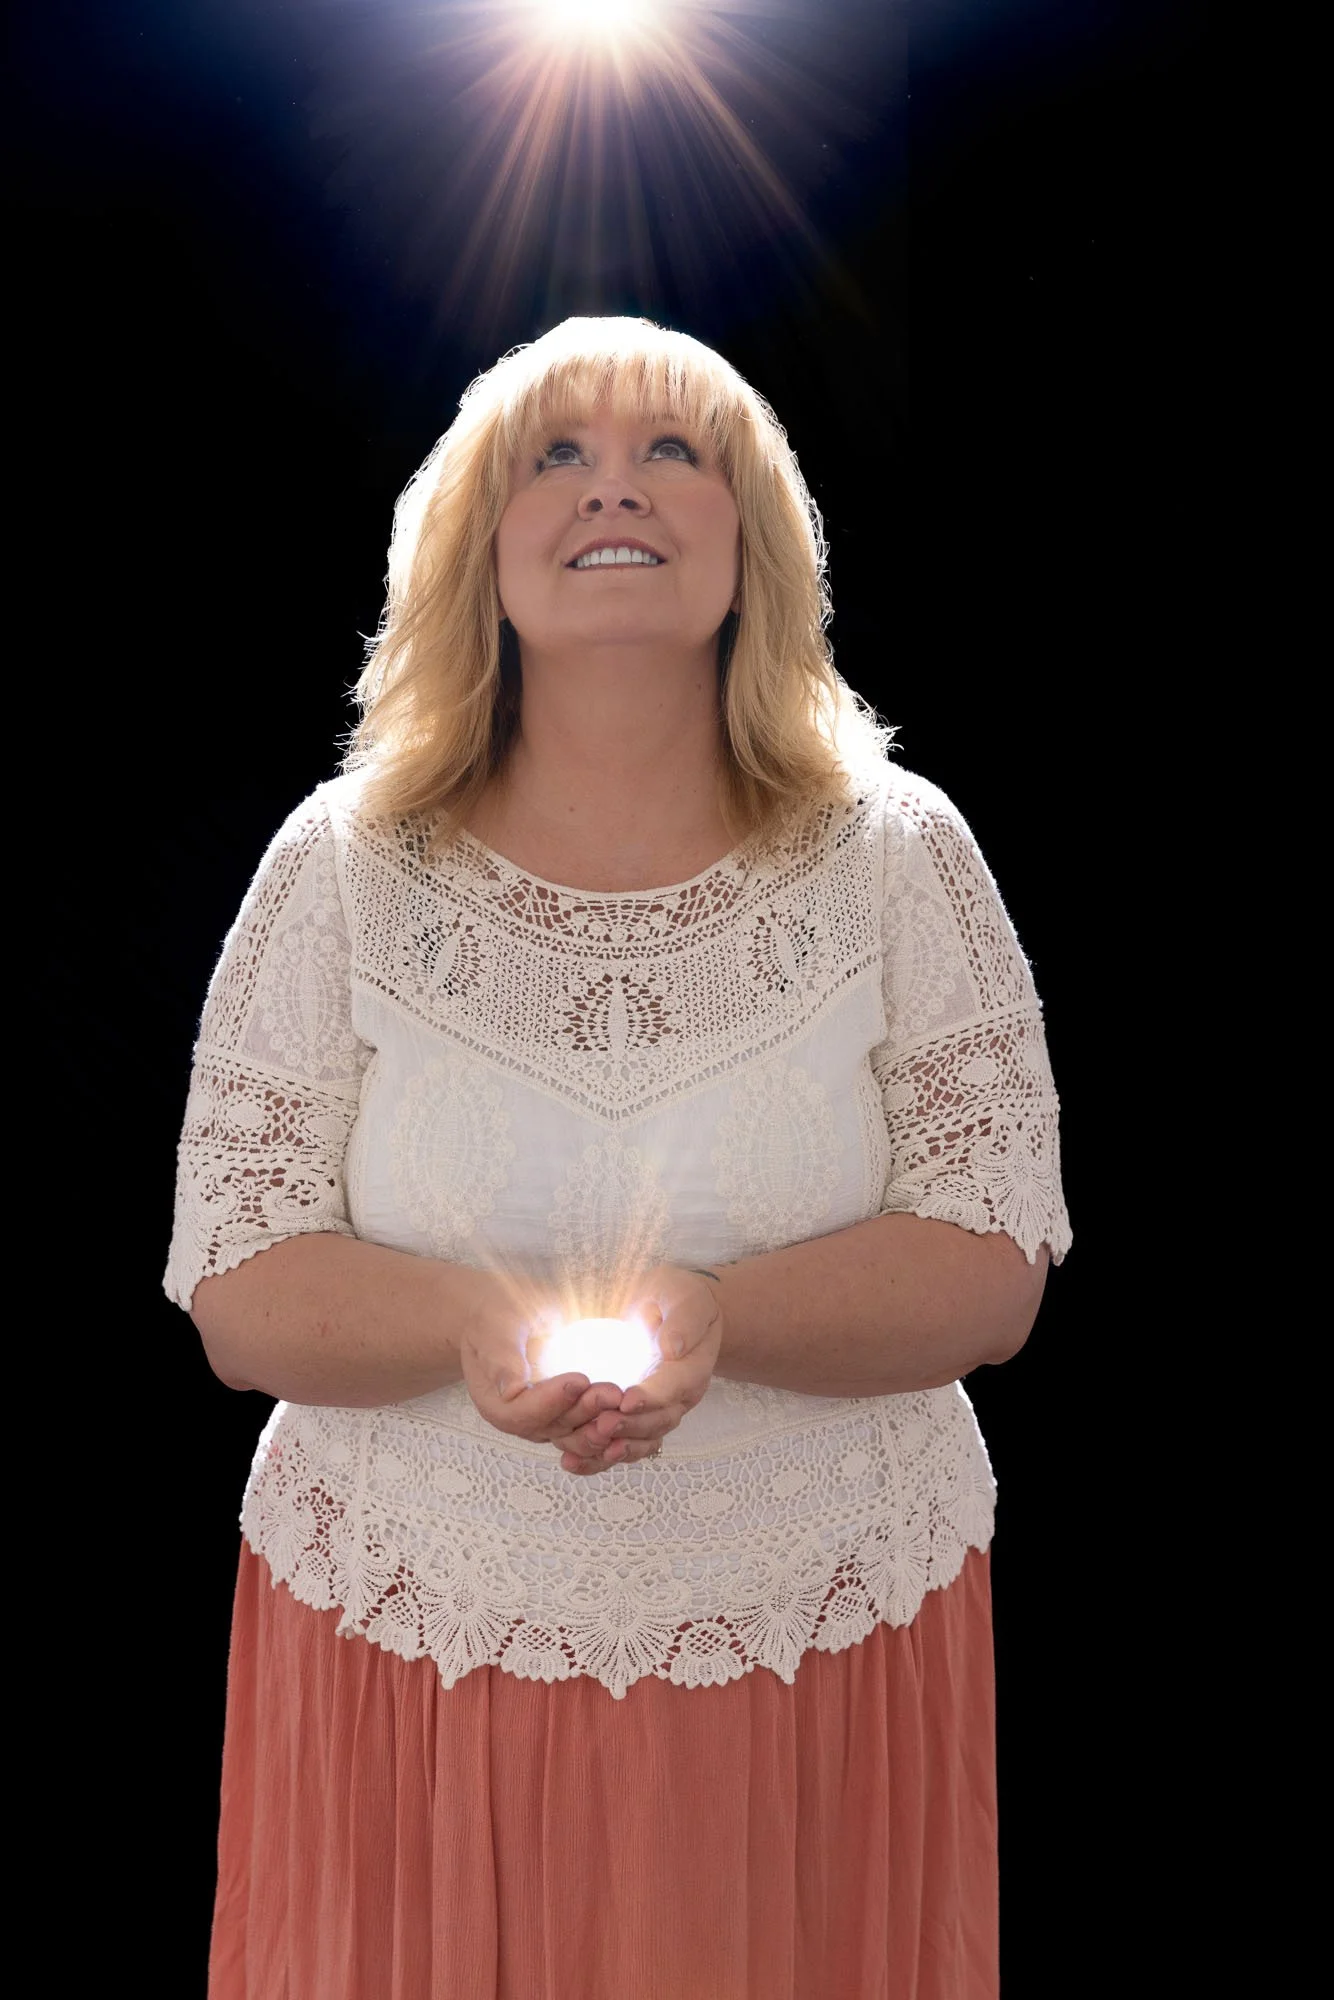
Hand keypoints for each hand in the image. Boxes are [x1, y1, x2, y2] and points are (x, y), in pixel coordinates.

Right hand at [457, 1274, 623, 1450]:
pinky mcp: (562, 1410)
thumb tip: (511, 1391)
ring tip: (622, 1401)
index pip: (523, 1412)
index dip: (552, 1401)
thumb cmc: (494, 1316)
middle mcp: (518, 1418)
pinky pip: (584, 1426)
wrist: (497, 1312)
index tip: (579, 1380)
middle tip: (612, 1392)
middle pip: (552, 1426)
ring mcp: (542, 1417)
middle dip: (585, 1411)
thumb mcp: (494, 1331)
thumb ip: (502, 1360)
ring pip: (573, 1433)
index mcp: (495, 1403)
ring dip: (599, 1423)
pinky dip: (604, 1425)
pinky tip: (627, 1413)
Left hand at [556, 1264, 722, 1475]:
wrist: (676, 1313)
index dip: (652, 1396)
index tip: (626, 1400)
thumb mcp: (684, 1296)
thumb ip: (684, 1319)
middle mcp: (680, 1397)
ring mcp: (660, 1412)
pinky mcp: (639, 1420)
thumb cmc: (677, 1298)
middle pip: (658, 1421)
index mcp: (693, 1367)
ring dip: (613, 1447)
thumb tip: (673, 1347)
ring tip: (583, 1449)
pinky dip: (600, 1458)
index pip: (675, 1386)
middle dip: (629, 1426)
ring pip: (641, 1440)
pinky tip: (572, 1462)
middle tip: (600, 1425)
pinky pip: (624, 1445)